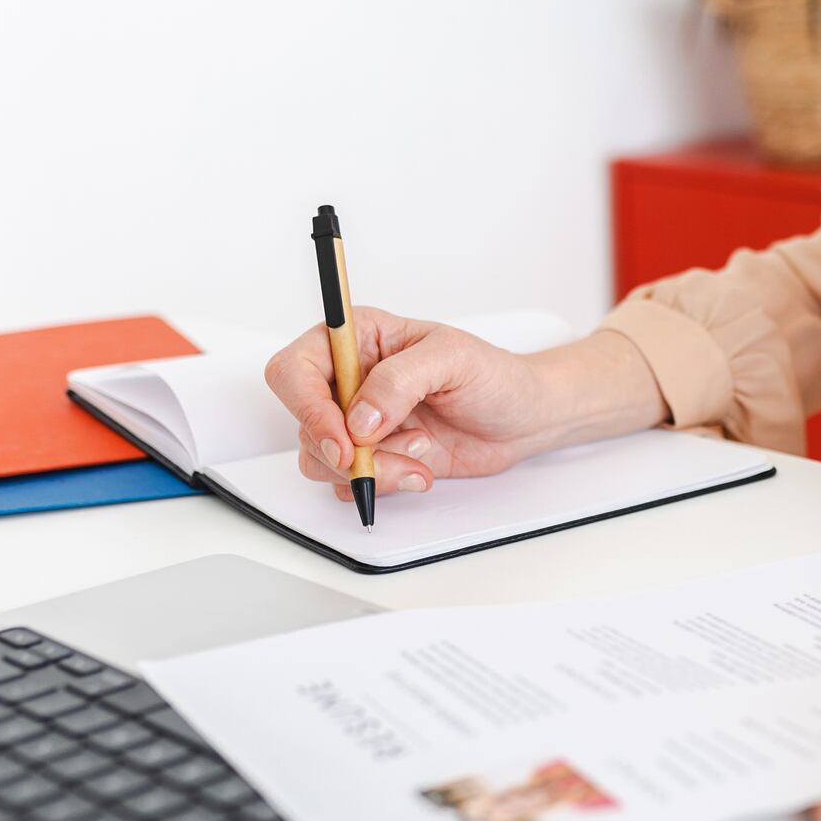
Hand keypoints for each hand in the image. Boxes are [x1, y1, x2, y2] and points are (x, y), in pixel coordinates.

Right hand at [263, 308, 668, 499]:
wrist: (524, 419)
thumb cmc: (495, 376)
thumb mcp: (452, 360)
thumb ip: (399, 381)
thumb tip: (359, 417)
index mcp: (357, 338)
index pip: (296, 368)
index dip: (307, 406)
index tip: (341, 437)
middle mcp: (349, 378)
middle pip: (303, 420)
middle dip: (342, 448)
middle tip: (379, 456)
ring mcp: (359, 421)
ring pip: (321, 457)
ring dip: (371, 468)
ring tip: (421, 455)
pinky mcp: (375, 455)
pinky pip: (349, 482)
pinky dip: (384, 483)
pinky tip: (421, 470)